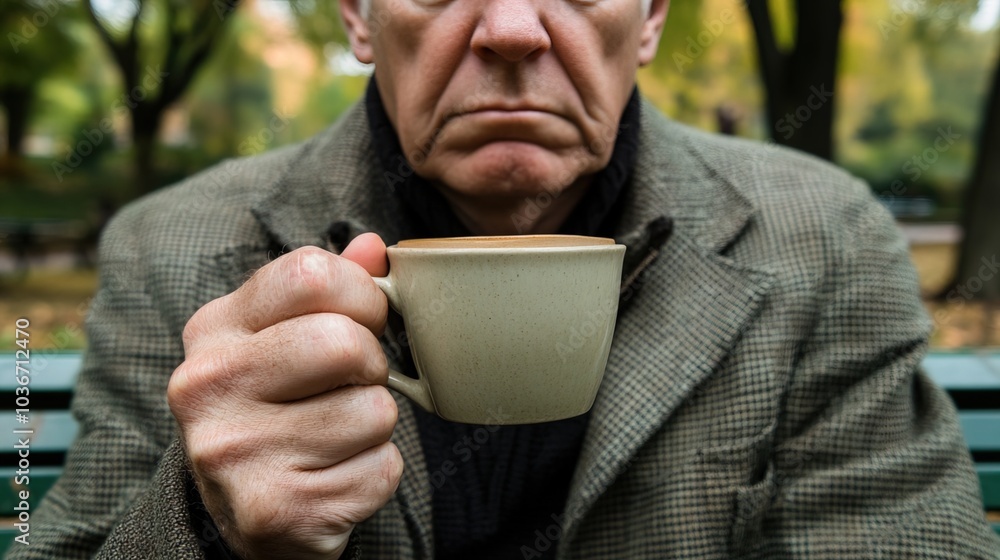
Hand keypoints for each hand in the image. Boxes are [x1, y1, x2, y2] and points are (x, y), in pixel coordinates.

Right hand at [168, 233, 401, 559]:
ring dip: (376, 425)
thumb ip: (329, 289)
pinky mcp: (275, 510)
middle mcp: (208, 386)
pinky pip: (381, 470)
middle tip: (352, 385)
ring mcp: (236, 454)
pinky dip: (375, 473)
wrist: (248, 512)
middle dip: (371, 365)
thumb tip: (374, 247)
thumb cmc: (278, 409)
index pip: (312, 274)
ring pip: (374, 411)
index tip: (362, 321)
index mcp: (214, 329)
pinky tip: (335, 476)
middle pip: (344, 343)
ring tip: (336, 434)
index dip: (362, 295)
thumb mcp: (284, 338)